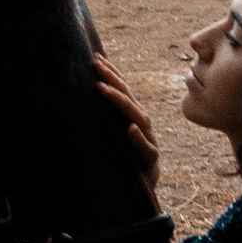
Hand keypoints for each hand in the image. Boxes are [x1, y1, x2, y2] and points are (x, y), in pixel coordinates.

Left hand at [93, 54, 161, 192]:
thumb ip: (108, 115)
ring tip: (103, 89)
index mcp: (131, 116)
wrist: (143, 185)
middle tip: (96, 64)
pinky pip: (146, 149)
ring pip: (138, 118)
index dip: (111, 73)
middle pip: (128, 97)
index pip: (122, 90)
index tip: (96, 57)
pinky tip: (130, 129)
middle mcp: (141, 124)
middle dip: (112, 79)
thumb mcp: (114, 134)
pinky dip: (138, 139)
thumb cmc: (125, 157)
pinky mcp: (150, 160)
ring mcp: (148, 140)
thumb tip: (91, 91)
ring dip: (120, 102)